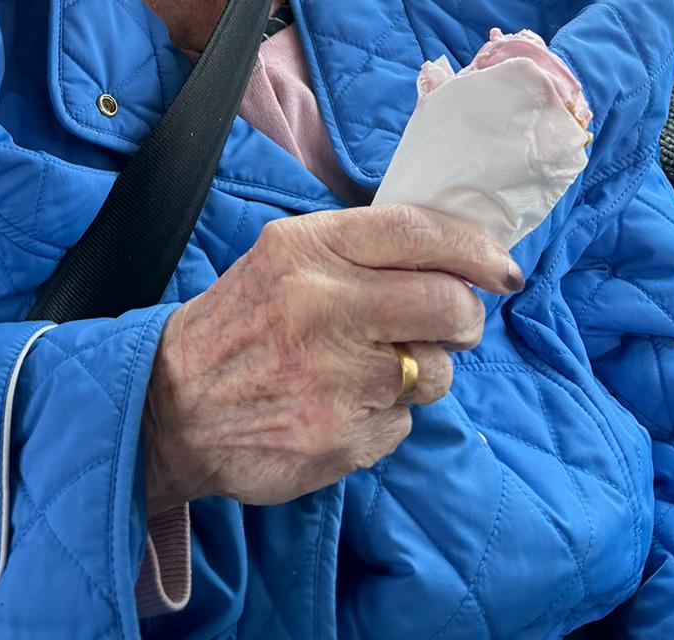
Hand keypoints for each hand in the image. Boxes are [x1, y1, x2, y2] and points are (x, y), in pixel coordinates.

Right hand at [141, 204, 520, 512]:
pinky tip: (343, 404)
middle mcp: (326, 307)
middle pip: (449, 305)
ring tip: (373, 367)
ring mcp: (337, 379)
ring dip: (424, 370)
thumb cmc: (241, 322)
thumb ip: (358, 251)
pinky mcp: (344, 439)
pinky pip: (403, 422)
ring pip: (437, 371)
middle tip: (453, 322)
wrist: (172, 405)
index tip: (501, 265)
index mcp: (308, 250)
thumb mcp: (282, 257)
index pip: (417, 233)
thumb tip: (452, 254)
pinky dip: (386, 415)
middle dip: (465, 316)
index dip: (474, 248)